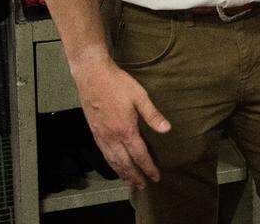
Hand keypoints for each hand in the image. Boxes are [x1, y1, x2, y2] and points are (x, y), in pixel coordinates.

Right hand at [72, 57, 170, 189]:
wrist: (92, 75)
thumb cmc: (117, 83)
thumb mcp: (139, 96)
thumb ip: (152, 115)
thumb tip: (167, 129)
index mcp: (126, 130)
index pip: (139, 155)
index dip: (148, 168)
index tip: (155, 177)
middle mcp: (112, 137)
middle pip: (125, 163)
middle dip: (135, 176)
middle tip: (143, 185)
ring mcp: (101, 136)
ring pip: (112, 161)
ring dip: (122, 173)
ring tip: (130, 181)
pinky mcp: (94, 132)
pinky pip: (103, 154)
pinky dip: (110, 164)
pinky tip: (114, 165)